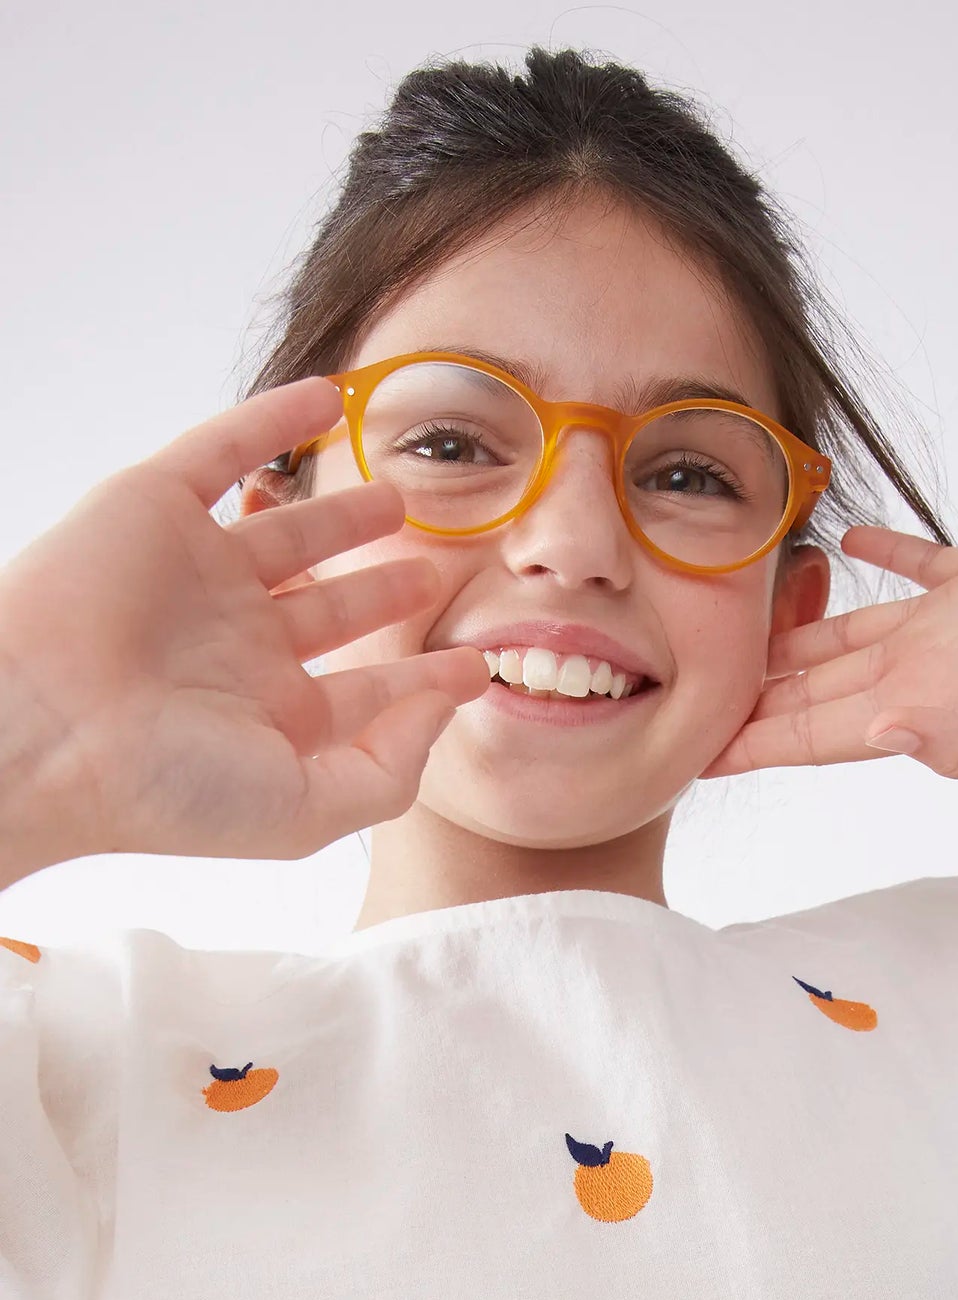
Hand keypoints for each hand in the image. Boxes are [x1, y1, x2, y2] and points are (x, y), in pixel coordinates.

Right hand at [0, 376, 490, 868]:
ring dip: (344, 514)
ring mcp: (199, 573)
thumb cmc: (169, 788)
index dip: (423, 679)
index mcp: (271, 716)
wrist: (51, 732)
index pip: (365, 692)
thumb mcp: (306, 810)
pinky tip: (329, 399)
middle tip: (443, 571)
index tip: (475, 665)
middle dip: (387, 592)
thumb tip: (445, 704)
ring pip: (290, 532)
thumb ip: (388, 771)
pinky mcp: (157, 507)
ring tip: (402, 499)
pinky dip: (273, 419)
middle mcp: (239, 644)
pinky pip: (225, 452)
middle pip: (334, 609)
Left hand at [700, 529, 957, 792]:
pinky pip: (917, 562)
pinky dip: (878, 548)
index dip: (749, 740)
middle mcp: (914, 669)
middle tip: (682, 682)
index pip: (808, 731)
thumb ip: (956, 747)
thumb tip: (885, 734)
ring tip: (733, 612)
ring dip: (791, 621)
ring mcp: (946, 626)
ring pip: (847, 623)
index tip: (693, 751)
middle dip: (747, 688)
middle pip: (809, 680)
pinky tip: (838, 536)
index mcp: (911, 712)